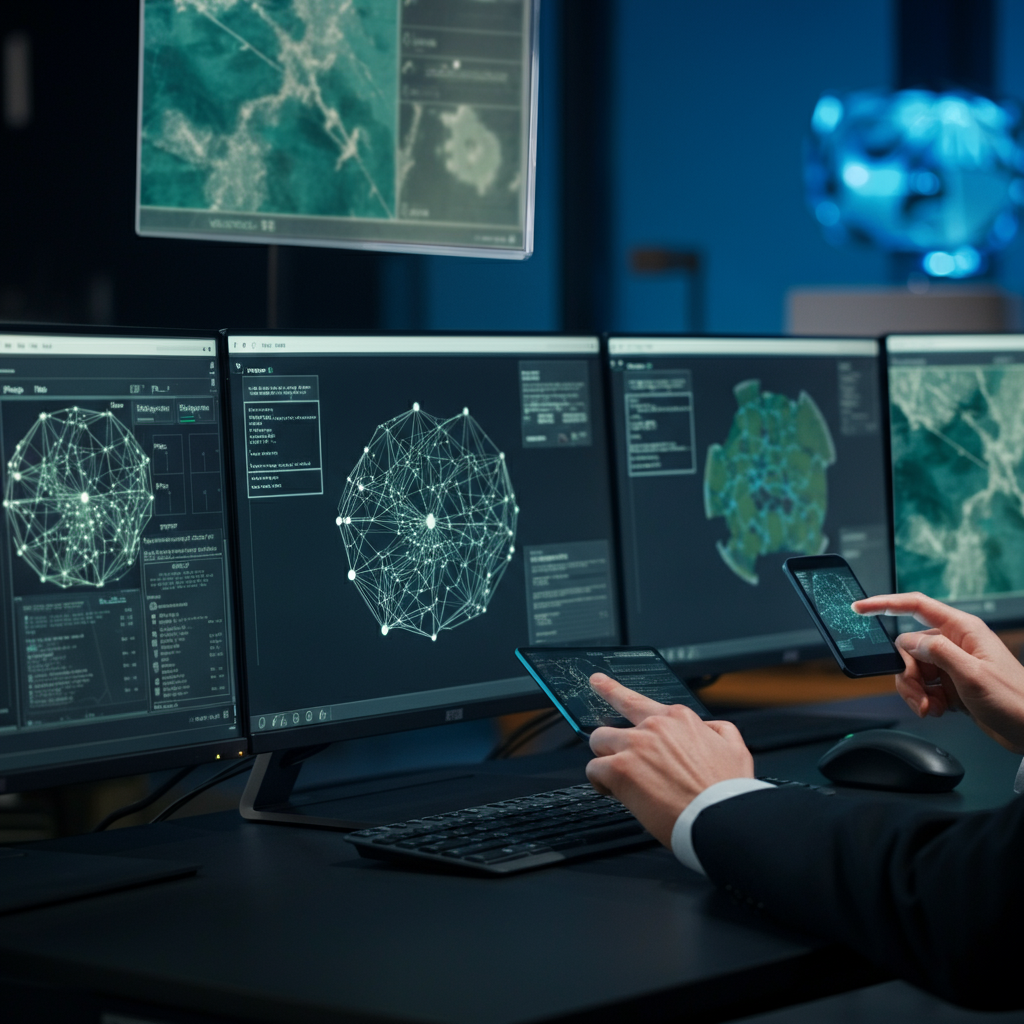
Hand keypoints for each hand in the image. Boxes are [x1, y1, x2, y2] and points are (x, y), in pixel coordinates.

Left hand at [585, 673, 753, 845]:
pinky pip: (594, 770)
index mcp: (678, 719)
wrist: (723, 819)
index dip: (612, 689)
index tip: (597, 681)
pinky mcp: (622, 770)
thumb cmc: (728, 792)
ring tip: (619, 780)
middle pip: (611, 725)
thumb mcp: (736, 748)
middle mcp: (654, 726)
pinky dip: (600, 783)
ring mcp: (636, 746)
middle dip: (611, 744)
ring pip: (598, 741)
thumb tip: (706, 728)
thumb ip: (717, 730)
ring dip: (604, 760)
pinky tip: (615, 792)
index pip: (636, 700)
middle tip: (611, 757)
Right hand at [853, 592, 1023, 753]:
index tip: (860, 608)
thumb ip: (939, 653)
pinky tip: (938, 710)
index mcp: (962, 630)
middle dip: (907, 674)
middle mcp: (954, 643)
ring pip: (911, 669)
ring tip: (931, 707)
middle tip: (920, 696)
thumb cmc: (1015, 700)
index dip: (884, 604)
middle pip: (908, 647)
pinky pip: (921, 686)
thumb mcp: (973, 675)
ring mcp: (951, 663)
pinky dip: (923, 700)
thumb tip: (910, 643)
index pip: (916, 606)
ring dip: (914, 691)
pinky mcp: (950, 683)